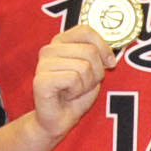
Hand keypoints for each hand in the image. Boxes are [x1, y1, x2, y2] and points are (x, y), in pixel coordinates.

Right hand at [26, 23, 114, 140]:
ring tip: (74, 90)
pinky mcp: (41, 80)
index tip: (109, 64)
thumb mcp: (93, 69)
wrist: (59, 119)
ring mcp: (42, 64)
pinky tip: (66, 95)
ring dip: (86, 84)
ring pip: (84, 66)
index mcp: (60, 42)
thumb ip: (98, 54)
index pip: (86, 31)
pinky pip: (73, 78)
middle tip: (83, 84)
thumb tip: (110, 54)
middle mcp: (49, 49)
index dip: (103, 47)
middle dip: (96, 72)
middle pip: (90, 51)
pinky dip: (77, 91)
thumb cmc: (76, 94)